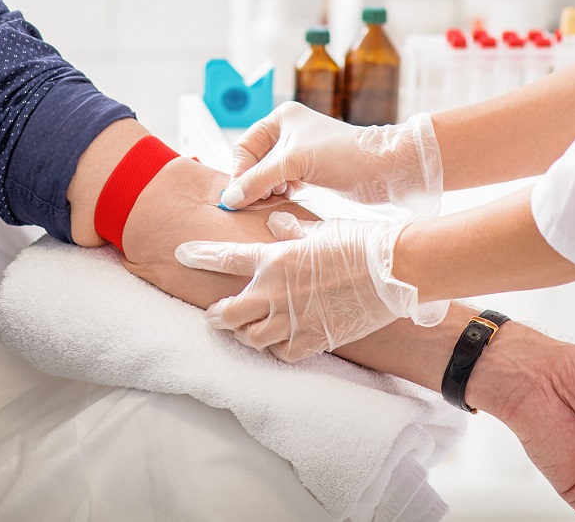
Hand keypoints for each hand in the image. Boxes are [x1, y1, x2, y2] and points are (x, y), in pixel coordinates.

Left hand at [174, 212, 447, 360]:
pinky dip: (275, 350)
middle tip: (214, 314)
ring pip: (251, 338)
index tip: (181, 254)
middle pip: (228, 313)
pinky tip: (278, 343)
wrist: (393, 271)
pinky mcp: (314, 340)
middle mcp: (276, 292)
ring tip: (245, 330)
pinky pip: (282, 354)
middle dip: (216, 315)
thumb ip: (291, 230)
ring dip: (244, 334)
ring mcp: (294, 320)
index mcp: (275, 259)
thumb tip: (275, 220)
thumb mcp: (320, 229)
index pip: (225, 257)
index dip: (200, 256)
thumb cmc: (360, 243)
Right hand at [221, 103, 441, 213]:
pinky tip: (284, 201)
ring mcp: (301, 152)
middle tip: (251, 203)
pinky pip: (284, 183)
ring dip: (266, 190)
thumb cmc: (342, 154)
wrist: (383, 168)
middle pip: (256, 161)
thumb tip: (229, 200)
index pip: (245, 147)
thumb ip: (258, 180)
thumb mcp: (293, 163)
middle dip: (252, 182)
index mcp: (281, 118)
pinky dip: (279, 193)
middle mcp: (289, 132)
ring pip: (269, 175)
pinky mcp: (312, 171)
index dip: (239, 171)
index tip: (236, 196)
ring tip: (270, 202)